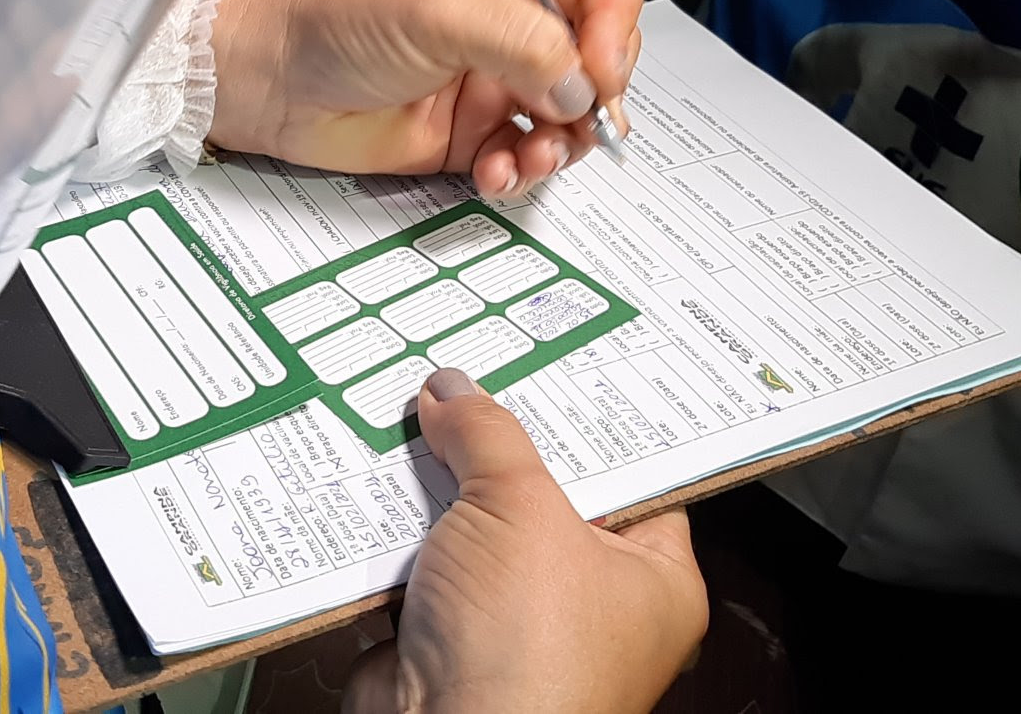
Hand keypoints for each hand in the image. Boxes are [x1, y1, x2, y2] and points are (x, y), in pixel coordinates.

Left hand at [209, 0, 643, 196]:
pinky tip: (494, 174)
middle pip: (598, 60)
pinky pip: (523, 159)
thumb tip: (582, 87)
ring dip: (561, 145)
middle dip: (594, 99)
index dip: (616, 30)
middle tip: (570, 122)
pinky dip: (520, 173)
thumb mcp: (437, 11)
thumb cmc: (340, 21)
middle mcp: (512, 25)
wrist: (273, 82)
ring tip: (529, 156)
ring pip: (569, 119)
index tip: (599, 72)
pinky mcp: (470, 136)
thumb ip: (521, 40)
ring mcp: (494, 83)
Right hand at [344, 369, 706, 713]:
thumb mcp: (521, 509)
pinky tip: (370, 475)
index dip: (591, 421)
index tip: (554, 365)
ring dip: (436, 484)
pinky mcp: (443, 637)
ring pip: (471, 528)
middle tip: (469, 377)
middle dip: (498, 444)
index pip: (634, 478)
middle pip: (542, 495)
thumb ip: (489, 437)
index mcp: (650, 579)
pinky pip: (418, 564)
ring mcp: (510, 623)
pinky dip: (391, 530)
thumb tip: (452, 392)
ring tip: (410, 412)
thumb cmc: (527, 654)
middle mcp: (588, 605)